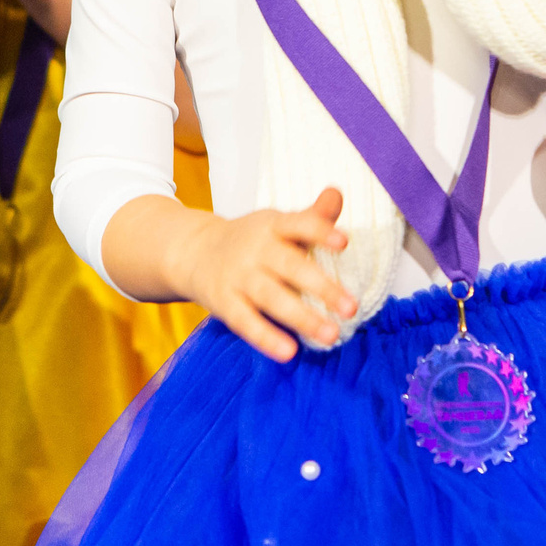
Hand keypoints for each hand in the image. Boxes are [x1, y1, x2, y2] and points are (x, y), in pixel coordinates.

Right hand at [175, 188, 356, 359]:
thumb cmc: (251, 239)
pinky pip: (245, 322)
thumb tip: (337, 194)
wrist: (194, 251)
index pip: (298, 225)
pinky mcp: (224, 303)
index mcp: (272, 226)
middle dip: (321, 287)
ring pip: (271, 298)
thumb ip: (312, 216)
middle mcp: (255, 249)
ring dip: (301, 317)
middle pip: (289, 266)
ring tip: (331, 335)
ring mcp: (237, 277)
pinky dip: (266, 338)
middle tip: (352, 308)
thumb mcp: (278, 223)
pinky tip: (289, 352)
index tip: (345, 243)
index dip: (320, 231)